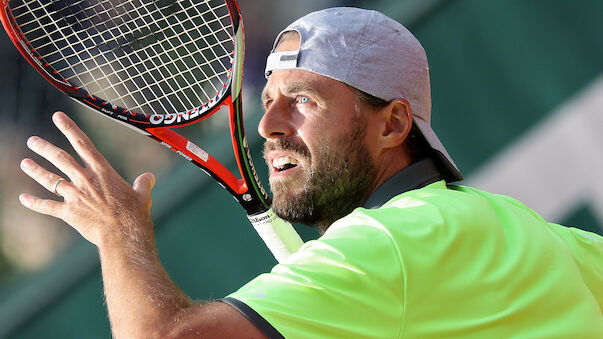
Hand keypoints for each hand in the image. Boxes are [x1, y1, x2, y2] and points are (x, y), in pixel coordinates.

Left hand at [19, 112, 155, 246]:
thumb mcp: (143, 196)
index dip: (69, 128)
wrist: (123, 235)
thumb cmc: (135, 214)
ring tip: (24, 162)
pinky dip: (34, 203)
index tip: (57, 116)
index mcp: (103, 172)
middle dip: (44, 148)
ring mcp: (75, 196)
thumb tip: (149, 177)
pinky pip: (47, 206)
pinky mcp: (69, 213)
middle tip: (32, 140)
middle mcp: (85, 180)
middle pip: (60, 158)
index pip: (83, 144)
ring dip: (36, 170)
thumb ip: (144, 184)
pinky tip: (23, 198)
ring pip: (50, 179)